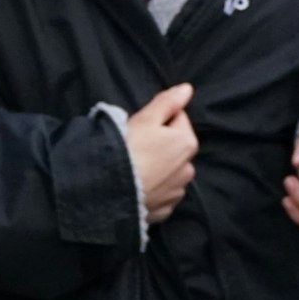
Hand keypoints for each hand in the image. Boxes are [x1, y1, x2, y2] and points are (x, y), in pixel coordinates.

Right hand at [125, 83, 196, 224]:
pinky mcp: (164, 210)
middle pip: (174, 146)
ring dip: (158, 168)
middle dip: (160, 144)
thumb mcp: (145, 119)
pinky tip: (137, 186)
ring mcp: (176, 192)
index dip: (158, 119)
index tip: (142, 127)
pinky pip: (160, 193)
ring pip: (168, 171)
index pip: (177, 118)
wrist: (110, 193)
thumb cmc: (128, 150)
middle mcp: (188, 168)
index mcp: (187, 143)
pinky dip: (152, 188)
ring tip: (135, 169)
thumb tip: (188, 88)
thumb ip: (168, 102)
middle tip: (135, 147)